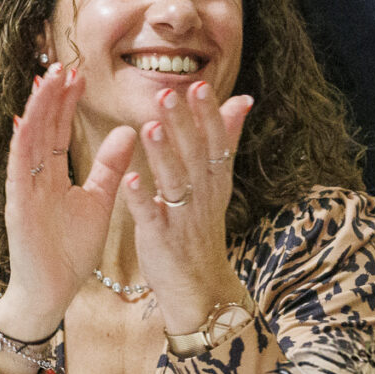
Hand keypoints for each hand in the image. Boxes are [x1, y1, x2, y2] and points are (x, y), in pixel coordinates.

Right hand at [0, 63, 136, 337]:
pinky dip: (20, 146)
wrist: (52, 293)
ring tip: (46, 80)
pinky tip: (25, 121)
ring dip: (36, 110)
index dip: (66, 102)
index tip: (77, 74)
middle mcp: (34, 177)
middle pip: (41, 128)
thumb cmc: (70, 251)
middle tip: (61, 64)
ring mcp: (24, 190)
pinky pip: (18, 171)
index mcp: (52, 175)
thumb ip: (110, 167)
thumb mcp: (99, 201)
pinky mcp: (17, 207)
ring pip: (28, 141)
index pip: (58, 130)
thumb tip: (130, 131)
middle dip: (50, 96)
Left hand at [124, 79, 255, 332]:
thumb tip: (243, 99)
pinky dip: (142, 198)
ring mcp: (182, 219)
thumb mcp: (219, 183)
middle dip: (182, 125)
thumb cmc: (202, 228)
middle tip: (168, 93)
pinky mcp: (161, 240)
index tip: (199, 85)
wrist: (201, 288)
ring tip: (151, 127)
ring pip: (175, 182)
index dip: (208, 115)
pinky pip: (151, 216)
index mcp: (215, 180)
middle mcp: (203, 196)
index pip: (216, 141)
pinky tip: (130, 178)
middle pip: (195, 155)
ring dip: (163, 155)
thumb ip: (226, 139)